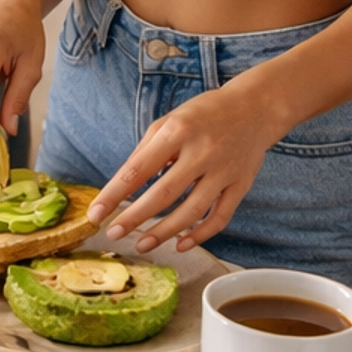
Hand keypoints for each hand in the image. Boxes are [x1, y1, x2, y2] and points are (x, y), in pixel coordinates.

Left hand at [90, 82, 280, 253]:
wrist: (255, 107)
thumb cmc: (204, 114)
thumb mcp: (168, 121)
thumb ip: (145, 151)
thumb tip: (121, 186)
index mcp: (178, 131)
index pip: (138, 169)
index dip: (114, 195)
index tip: (96, 213)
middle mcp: (202, 151)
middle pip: (164, 194)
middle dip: (135, 217)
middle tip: (113, 232)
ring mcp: (225, 170)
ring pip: (192, 212)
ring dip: (164, 232)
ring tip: (142, 244)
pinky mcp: (241, 184)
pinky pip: (220, 217)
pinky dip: (199, 235)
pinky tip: (180, 244)